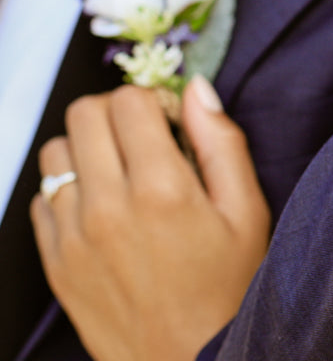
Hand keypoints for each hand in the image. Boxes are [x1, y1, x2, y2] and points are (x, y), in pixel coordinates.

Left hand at [31, 77, 269, 360]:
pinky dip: (68, 188)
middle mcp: (108, 208)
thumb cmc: (228, 286)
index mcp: (162, 188)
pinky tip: (102, 205)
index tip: (173, 122)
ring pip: (55, 150)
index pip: (129, 100)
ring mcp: (73, 237)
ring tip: (121, 169)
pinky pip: (41, 198)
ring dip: (87, 147)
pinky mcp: (55, 263)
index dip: (155, 99)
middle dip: (117, 112)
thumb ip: (222, 141)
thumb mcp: (247, 209)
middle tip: (145, 137)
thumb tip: (196, 89)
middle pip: (84, 113)